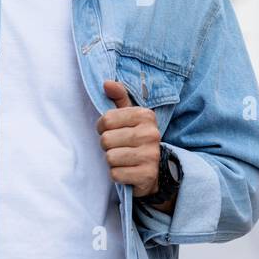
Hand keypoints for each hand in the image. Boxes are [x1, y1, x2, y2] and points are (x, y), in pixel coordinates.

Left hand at [96, 80, 162, 201]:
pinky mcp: (147, 175)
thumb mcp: (130, 116)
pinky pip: (116, 174)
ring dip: (112, 161)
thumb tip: (106, 83)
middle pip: (106, 140)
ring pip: (110, 157)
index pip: (106, 119)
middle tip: (118, 147)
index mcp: (146, 116)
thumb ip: (119, 97)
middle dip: (107, 146)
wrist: (156, 170)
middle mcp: (151, 134)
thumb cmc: (136, 139)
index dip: (102, 128)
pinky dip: (117, 174)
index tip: (112, 131)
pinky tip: (127, 171)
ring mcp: (151, 155)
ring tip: (123, 159)